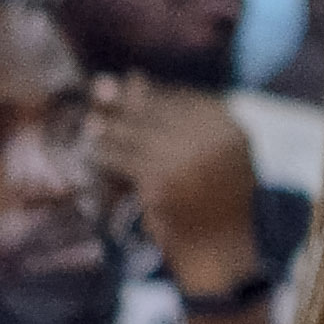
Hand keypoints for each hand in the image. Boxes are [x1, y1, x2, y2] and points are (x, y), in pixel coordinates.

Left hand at [91, 77, 263, 294]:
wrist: (220, 247)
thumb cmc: (213, 195)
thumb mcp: (206, 149)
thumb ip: (173, 114)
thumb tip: (131, 76)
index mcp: (230, 128)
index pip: (181, 96)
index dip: (150, 91)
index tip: (129, 83)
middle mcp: (211, 140)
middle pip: (154, 110)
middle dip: (124, 104)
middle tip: (99, 94)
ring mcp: (186, 162)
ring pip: (133, 132)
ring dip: (108, 128)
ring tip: (93, 127)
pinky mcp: (159, 183)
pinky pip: (121, 159)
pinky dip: (102, 154)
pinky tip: (93, 154)